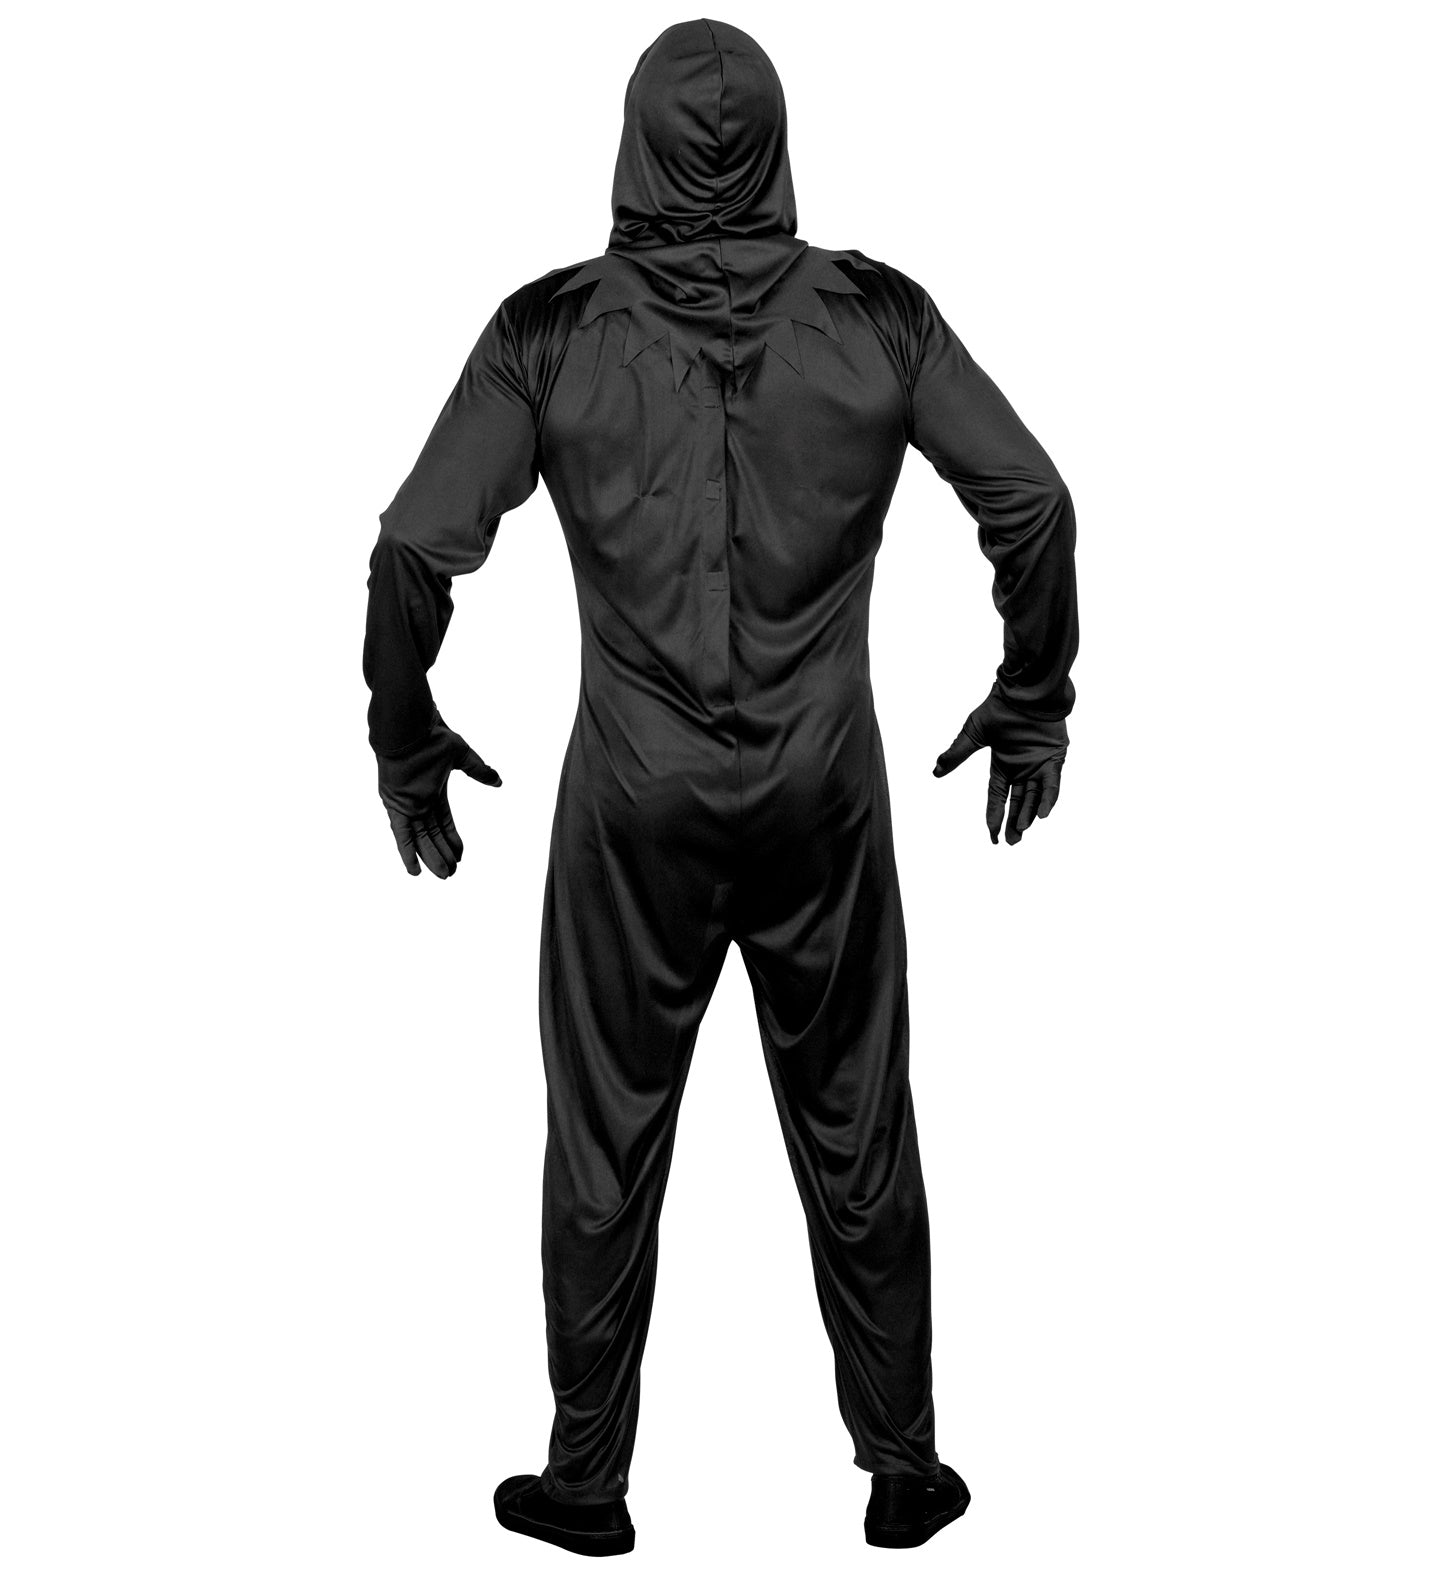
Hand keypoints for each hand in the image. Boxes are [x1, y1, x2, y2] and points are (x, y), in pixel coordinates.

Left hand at [374, 712, 501, 877]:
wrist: (411, 728)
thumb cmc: (433, 737)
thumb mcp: (462, 756)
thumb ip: (478, 770)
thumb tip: (498, 780)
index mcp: (433, 791)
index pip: (444, 822)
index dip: (452, 839)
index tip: (461, 856)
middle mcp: (419, 801)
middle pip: (432, 834)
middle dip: (442, 854)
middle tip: (451, 874)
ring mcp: (407, 805)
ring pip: (419, 839)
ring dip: (429, 858)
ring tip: (442, 876)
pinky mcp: (395, 806)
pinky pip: (401, 835)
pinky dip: (406, 852)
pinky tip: (414, 871)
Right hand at [933, 688, 1067, 844]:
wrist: (1023, 691)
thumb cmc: (998, 709)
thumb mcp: (973, 734)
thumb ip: (957, 754)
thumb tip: (935, 771)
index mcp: (1003, 764)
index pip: (997, 796)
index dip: (994, 815)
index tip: (993, 836)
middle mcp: (1022, 768)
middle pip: (1017, 802)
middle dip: (1014, 822)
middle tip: (1012, 842)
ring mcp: (1039, 764)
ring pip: (1034, 797)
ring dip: (1029, 815)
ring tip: (1022, 832)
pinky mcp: (1055, 758)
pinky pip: (1052, 784)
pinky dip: (1048, 799)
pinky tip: (1043, 815)